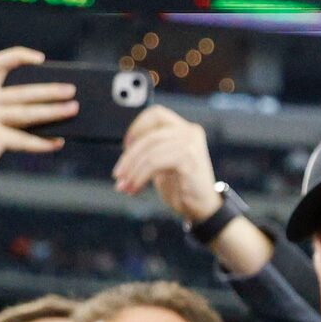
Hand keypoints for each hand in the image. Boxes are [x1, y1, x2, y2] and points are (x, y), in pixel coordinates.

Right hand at [0, 49, 73, 194]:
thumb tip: (42, 110)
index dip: (19, 56)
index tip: (40, 59)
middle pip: (23, 92)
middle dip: (50, 91)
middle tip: (71, 91)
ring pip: (28, 114)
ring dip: (54, 112)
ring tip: (72, 110)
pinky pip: (25, 140)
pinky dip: (43, 143)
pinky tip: (57, 142)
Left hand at [112, 106, 218, 224]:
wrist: (202, 208)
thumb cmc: (181, 186)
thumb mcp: (163, 163)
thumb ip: (150, 151)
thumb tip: (124, 154)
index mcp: (184, 129)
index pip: (156, 114)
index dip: (137, 126)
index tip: (125, 146)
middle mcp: (190, 132)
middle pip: (149, 137)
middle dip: (129, 158)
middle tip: (118, 175)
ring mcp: (191, 144)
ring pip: (150, 151)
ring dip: (132, 171)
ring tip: (124, 187)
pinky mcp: (188, 158)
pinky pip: (155, 163)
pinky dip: (140, 176)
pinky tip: (135, 188)